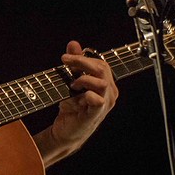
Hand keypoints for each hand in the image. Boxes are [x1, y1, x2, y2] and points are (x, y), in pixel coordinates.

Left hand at [40, 40, 117, 162]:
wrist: (66, 131)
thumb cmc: (72, 106)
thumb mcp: (71, 80)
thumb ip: (75, 62)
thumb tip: (74, 43)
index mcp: (106, 83)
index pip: (100, 64)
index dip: (83, 58)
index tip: (65, 57)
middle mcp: (109, 93)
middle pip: (102, 69)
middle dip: (81, 62)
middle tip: (65, 61)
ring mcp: (104, 104)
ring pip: (102, 83)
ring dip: (84, 79)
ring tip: (71, 84)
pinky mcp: (96, 114)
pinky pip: (98, 101)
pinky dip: (87, 95)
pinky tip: (78, 95)